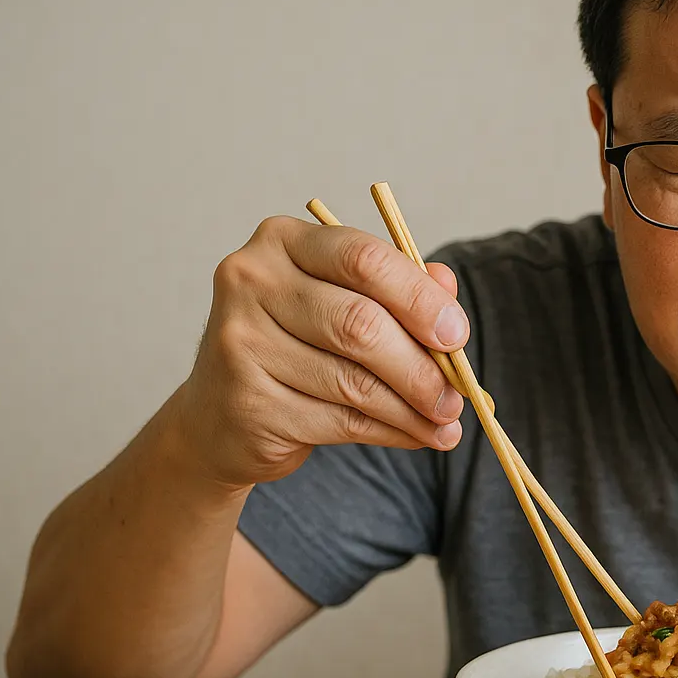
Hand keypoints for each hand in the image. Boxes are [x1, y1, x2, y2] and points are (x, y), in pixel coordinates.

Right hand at [172, 215, 469, 487]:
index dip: (420, 299)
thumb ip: (399, 290)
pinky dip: (388, 431)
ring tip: (445, 422)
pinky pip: (339, 420)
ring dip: (412, 408)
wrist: (219, 415)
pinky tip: (415, 436)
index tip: (457, 336)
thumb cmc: (297, 346)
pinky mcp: (246, 401)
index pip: (363, 258)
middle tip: (458, 395)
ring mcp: (240, 341)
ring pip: (353, 381)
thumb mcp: (346, 304)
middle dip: (422, 366)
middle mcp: (251, 281)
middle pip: (360, 324)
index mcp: (282, 241)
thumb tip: (448, 288)